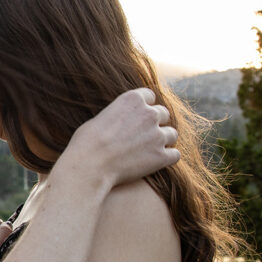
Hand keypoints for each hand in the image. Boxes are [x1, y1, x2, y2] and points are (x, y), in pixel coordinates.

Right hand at [60, 88, 179, 189]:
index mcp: (132, 99)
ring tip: (149, 151)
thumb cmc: (86, 143)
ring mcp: (157, 135)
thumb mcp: (100, 118)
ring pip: (172, 134)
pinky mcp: (161, 156)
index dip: (144, 108)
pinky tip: (155, 163)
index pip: (150, 96)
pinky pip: (175, 155)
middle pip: (163, 114)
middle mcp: (149, 114)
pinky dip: (167, 158)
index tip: (138, 118)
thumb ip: (118, 115)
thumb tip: (120, 122)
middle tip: (143, 137)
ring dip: (163, 141)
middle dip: (155, 124)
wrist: (90, 165)